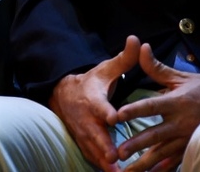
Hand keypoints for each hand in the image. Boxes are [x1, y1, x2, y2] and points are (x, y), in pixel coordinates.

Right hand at [49, 35, 140, 171]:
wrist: (62, 95)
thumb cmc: (90, 83)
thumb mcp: (105, 69)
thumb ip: (124, 59)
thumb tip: (137, 40)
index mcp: (94, 100)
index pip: (100, 106)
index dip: (106, 112)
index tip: (112, 118)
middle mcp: (87, 119)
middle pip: (95, 134)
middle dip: (104, 146)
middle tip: (114, 158)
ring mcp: (83, 133)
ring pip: (93, 150)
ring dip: (104, 162)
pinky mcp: (84, 144)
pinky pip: (92, 157)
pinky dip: (102, 166)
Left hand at [112, 43, 199, 171]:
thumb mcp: (182, 76)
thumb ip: (157, 68)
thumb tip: (141, 48)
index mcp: (176, 102)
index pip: (152, 106)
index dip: (135, 110)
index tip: (119, 115)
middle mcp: (181, 122)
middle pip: (155, 135)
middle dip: (136, 144)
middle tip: (119, 153)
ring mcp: (188, 137)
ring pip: (163, 153)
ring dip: (146, 162)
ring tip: (130, 171)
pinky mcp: (193, 146)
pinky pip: (177, 160)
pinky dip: (165, 169)